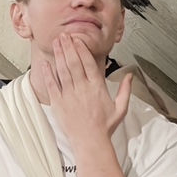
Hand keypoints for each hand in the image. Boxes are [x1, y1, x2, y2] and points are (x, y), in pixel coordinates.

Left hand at [35, 35, 130, 150]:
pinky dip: (48, 73)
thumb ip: (125, 90)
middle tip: (64, 35)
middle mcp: (83, 88)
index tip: (78, 39)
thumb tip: (130, 75)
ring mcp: (69, 95)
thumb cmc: (105, 126)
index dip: (82, 49)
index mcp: (97, 87)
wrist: (90, 142)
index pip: (89, 63)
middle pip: (74, 62)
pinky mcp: (58, 103)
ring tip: (56, 42)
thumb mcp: (121, 108)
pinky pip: (52, 85)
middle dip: (69, 47)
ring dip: (59, 55)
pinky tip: (46, 63)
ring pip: (63, 70)